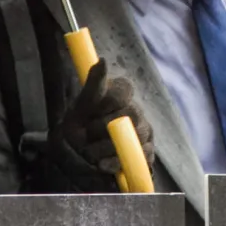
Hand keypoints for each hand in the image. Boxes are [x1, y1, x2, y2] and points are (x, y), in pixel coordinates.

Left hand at [56, 56, 154, 179]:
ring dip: (104, 148)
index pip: (123, 90)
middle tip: (86, 133)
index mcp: (121, 92)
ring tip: (89, 152)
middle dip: (101, 128)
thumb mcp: (81, 105)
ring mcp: (144, 132)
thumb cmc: (80, 127)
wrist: (77, 158)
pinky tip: (102, 164)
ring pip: (132, 138)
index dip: (107, 102)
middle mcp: (136, 110)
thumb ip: (94, 84)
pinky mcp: (147, 153)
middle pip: (129, 115)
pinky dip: (115, 163)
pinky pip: (137, 158)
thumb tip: (103, 60)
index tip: (90, 111)